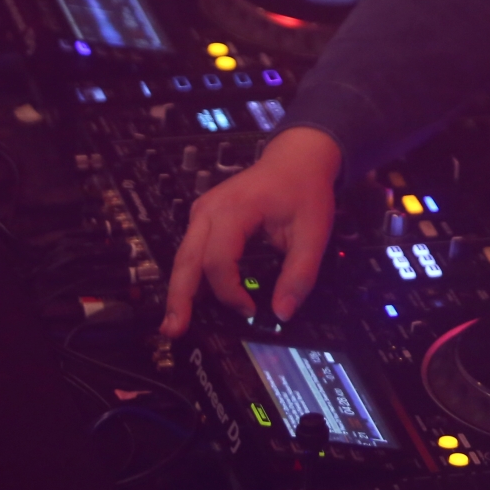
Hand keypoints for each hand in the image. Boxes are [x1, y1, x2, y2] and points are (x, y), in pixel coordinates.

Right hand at [159, 126, 341, 336]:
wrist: (297, 159)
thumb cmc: (305, 191)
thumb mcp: (314, 231)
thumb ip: (300, 273)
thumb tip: (283, 313)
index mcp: (234, 210)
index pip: (218, 260)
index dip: (230, 291)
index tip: (250, 310)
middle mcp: (209, 210)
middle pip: (187, 259)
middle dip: (179, 298)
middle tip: (174, 330)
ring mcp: (202, 212)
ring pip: (184, 257)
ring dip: (179, 290)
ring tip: (175, 323)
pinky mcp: (204, 218)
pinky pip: (191, 250)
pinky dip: (190, 275)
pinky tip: (190, 299)